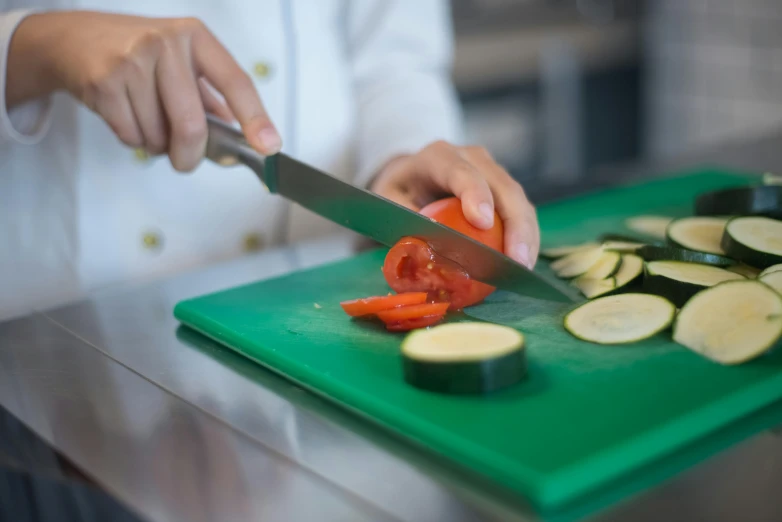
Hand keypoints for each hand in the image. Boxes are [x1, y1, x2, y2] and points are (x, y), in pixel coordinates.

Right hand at [7, 11, 281, 170]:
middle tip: (186, 162)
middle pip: (192, 124)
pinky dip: (133, 139)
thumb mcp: (180, 60)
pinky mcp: (104, 81)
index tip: (269, 146)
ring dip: (156, 144)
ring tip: (145, 118)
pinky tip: (125, 114)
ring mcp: (132, 60)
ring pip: (158, 135)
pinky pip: (132, 136)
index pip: (236, 82)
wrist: (72, 39)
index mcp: (195, 37)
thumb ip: (211, 95)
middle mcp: (167, 43)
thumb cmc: (137, 53)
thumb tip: (244, 132)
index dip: (255, 118)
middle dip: (191, 155)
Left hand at [369, 141, 539, 267]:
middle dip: (514, 224)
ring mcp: (492, 171)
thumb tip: (423, 249)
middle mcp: (471, 158)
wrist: (411, 174)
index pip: (460, 171)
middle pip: (502, 186)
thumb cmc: (399, 189)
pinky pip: (521, 211)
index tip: (482, 222)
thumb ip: (403, 219)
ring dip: (526, 234)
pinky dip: (526, 237)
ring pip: (518, 199)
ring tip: (523, 268)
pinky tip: (523, 262)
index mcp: (437, 156)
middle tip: (517, 260)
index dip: (474, 194)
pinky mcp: (503, 190)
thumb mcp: (387, 200)